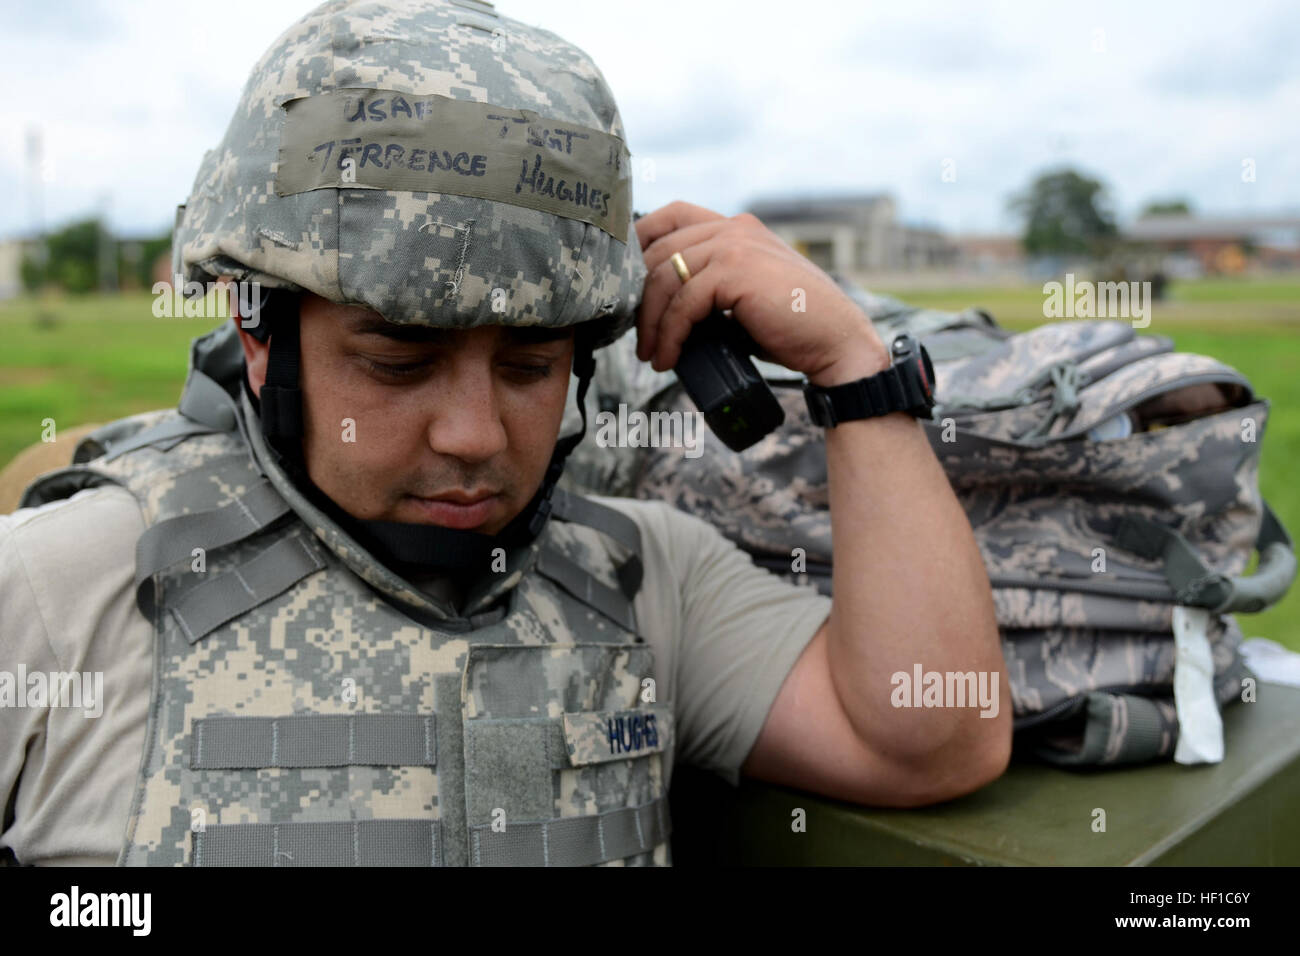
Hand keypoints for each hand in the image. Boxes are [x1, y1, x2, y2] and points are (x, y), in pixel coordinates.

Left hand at [633, 201, 889, 385]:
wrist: (835, 342)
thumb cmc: (791, 327)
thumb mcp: (743, 297)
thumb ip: (709, 287)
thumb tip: (659, 310)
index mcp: (737, 227)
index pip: (673, 215)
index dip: (640, 242)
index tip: (624, 282)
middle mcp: (734, 227)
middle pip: (659, 250)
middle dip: (639, 296)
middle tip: (636, 335)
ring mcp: (735, 245)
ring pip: (665, 279)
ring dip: (651, 323)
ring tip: (651, 355)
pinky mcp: (736, 271)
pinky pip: (683, 302)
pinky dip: (670, 335)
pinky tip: (668, 358)